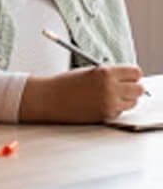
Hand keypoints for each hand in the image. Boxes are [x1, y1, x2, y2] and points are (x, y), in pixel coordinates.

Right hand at [19, 65, 144, 122]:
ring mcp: (109, 104)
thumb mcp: (88, 71)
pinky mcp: (106, 116)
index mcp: (105, 72)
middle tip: (122, 87)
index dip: (132, 75)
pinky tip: (99, 103)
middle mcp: (110, 88)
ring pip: (133, 103)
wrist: (49, 98)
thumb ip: (108, 74)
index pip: (135, 73)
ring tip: (108, 95)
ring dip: (125, 99)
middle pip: (139, 89)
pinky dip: (114, 108)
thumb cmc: (65, 83)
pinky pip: (120, 112)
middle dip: (132, 88)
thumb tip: (127, 79)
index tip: (128, 76)